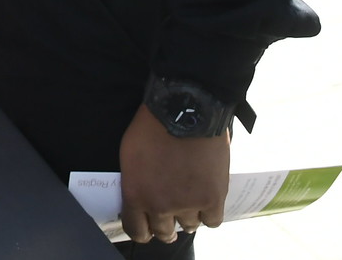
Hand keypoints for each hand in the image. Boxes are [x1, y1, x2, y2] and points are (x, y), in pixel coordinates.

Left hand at [118, 104, 229, 244]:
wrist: (186, 110)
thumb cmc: (152, 125)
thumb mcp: (129, 154)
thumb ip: (133, 182)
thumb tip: (138, 198)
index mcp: (136, 194)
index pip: (136, 230)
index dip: (142, 230)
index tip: (146, 226)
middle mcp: (161, 205)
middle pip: (163, 232)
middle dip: (165, 227)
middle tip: (168, 219)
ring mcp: (188, 204)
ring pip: (188, 226)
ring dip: (187, 218)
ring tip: (188, 204)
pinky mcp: (213, 198)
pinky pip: (212, 221)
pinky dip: (209, 215)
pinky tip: (206, 205)